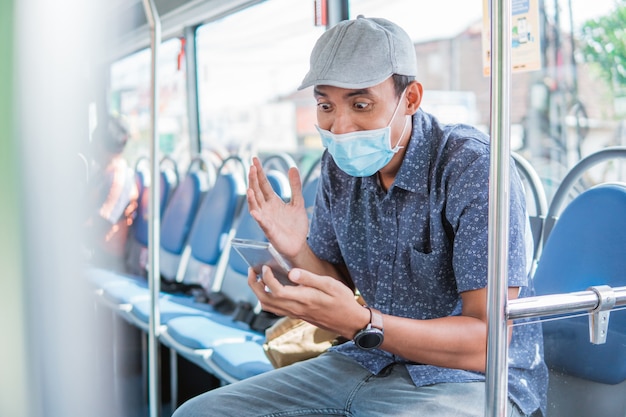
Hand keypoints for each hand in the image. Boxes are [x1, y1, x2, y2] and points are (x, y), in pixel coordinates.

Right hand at [247, 157, 309, 258]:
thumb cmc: (296, 225)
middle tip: (252, 167)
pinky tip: (255, 212)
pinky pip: (262, 223)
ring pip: (255, 206)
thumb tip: (292, 167)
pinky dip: (258, 218)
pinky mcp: (269, 231)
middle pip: (257, 191)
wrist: (299, 245)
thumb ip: (295, 186)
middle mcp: (266, 209)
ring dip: (252, 198)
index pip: (263, 184)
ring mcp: (266, 219)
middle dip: (254, 180)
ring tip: (249, 188)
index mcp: (273, 201)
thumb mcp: (298, 202)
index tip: (254, 159)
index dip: (259, 172)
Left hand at [248, 266, 368, 338]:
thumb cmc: (343, 301)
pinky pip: (275, 309)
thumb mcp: (330, 285)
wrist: (349, 322)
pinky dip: (267, 299)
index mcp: (304, 299)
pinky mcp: (296, 315)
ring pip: (268, 306)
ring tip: (257, 278)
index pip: (276, 290)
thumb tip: (291, 272)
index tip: (265, 266)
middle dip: (254, 285)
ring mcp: (295, 313)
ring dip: (258, 292)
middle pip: (266, 300)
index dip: (267, 278)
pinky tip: (270, 288)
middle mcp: (296, 308)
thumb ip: (310, 278)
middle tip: (251, 270)